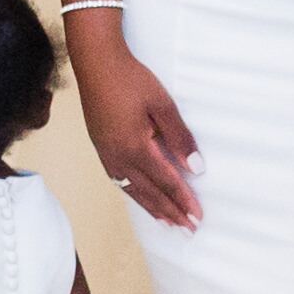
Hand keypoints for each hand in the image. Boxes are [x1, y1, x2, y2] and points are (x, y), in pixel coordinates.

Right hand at [77, 25, 202, 228]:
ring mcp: (106, 154)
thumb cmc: (130, 79)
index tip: (197, 217)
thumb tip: (195, 167)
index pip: (166, 181)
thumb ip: (179, 137)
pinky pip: (119, 180)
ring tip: (167, 223)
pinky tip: (140, 196)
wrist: (96, 62)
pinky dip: (134, 194)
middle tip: (188, 230)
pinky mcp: (101, 147)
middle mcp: (118, 157)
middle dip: (170, 212)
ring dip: (152, 208)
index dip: (183, 200)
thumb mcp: (163, 104)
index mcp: (135, 147)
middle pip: (149, 193)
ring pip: (132, 190)